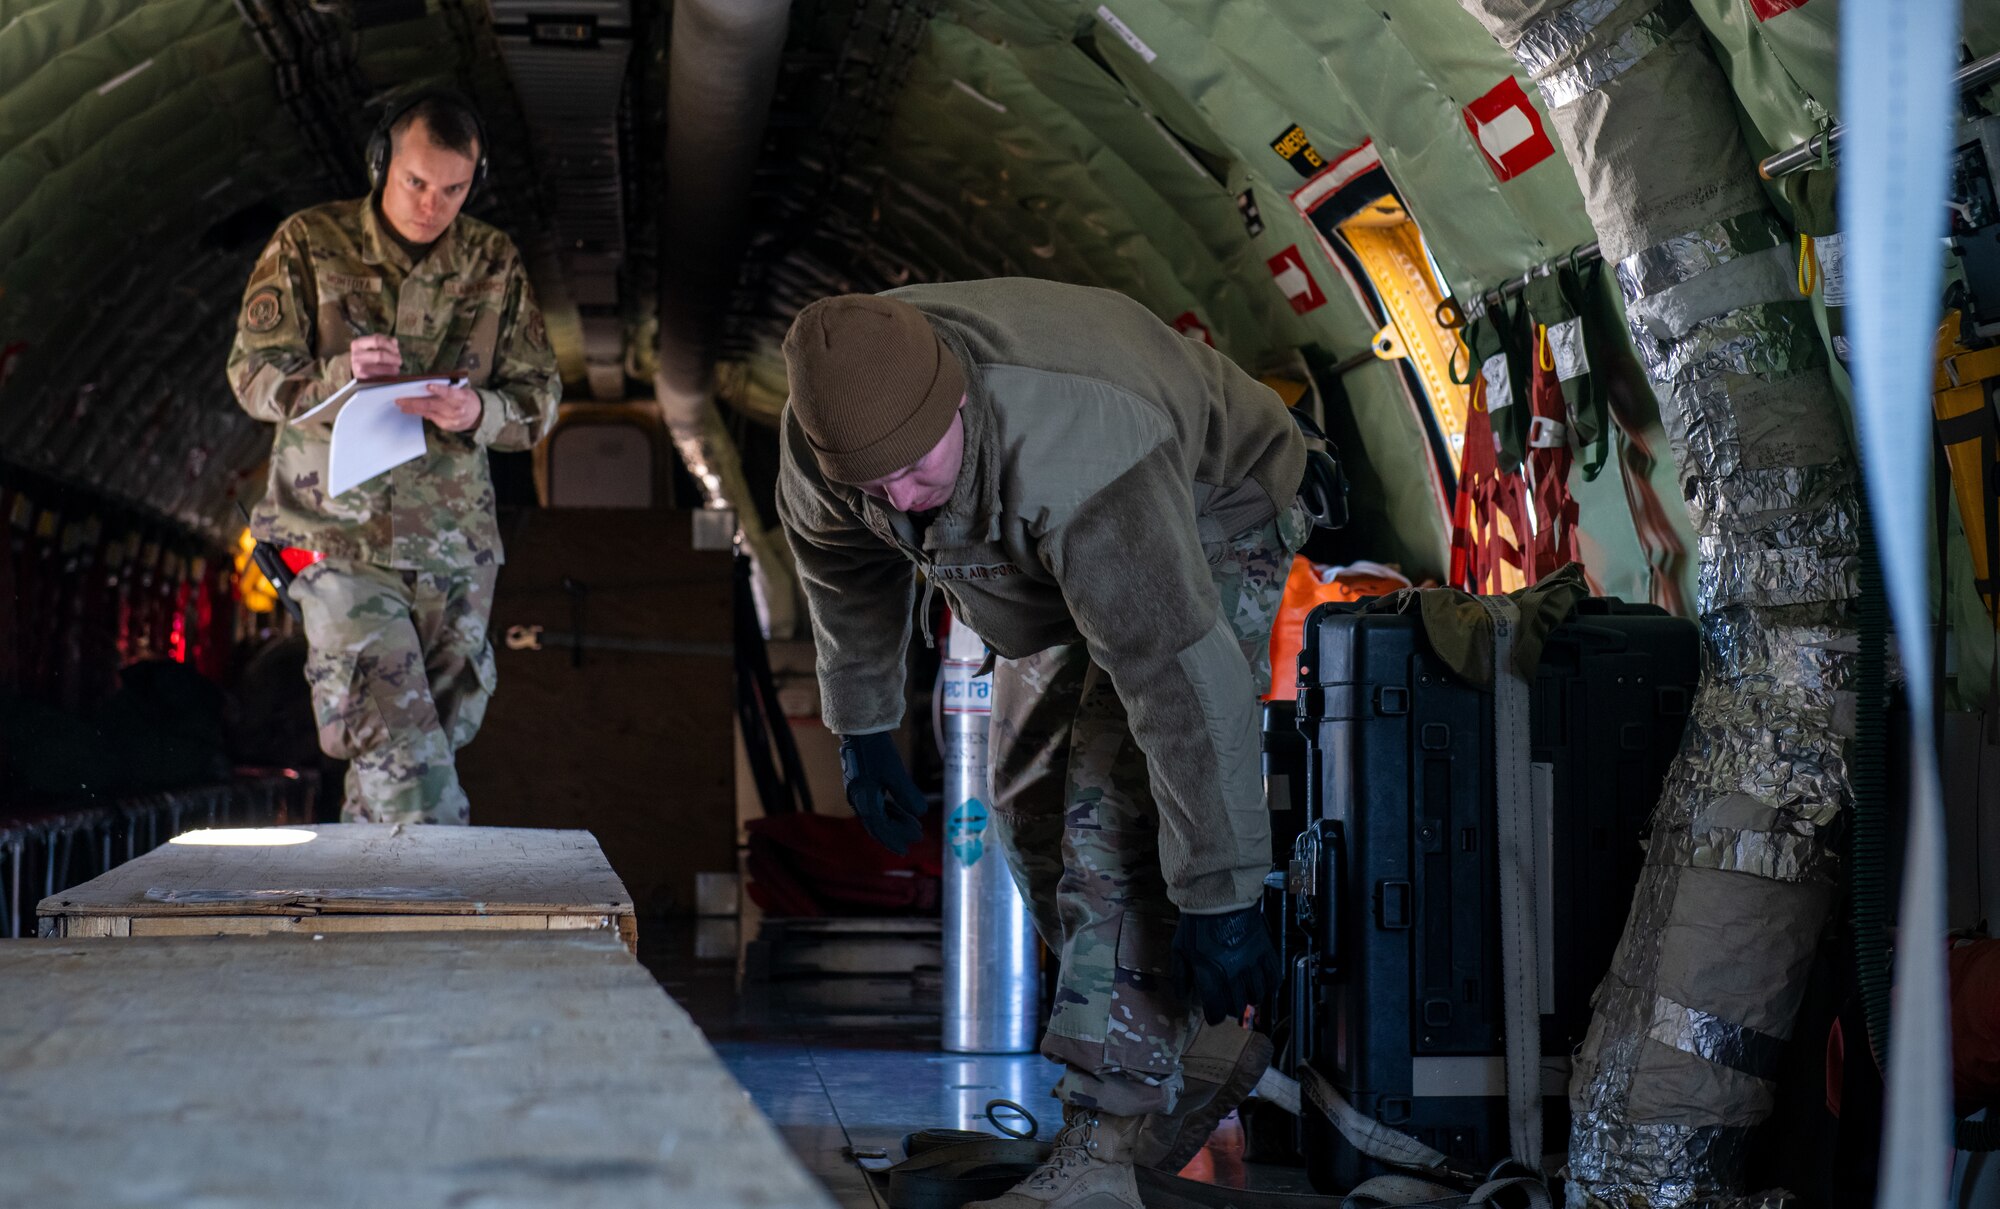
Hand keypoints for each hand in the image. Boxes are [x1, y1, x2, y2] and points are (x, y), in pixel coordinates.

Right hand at [350, 334, 401, 378]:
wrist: (354, 370)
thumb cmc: (367, 356)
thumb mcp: (372, 346)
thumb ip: (385, 342)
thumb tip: (394, 342)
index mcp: (358, 343)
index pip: (377, 340)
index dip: (390, 345)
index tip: (397, 350)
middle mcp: (356, 354)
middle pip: (380, 355)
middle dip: (393, 358)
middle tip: (399, 361)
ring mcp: (358, 367)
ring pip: (380, 367)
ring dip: (392, 368)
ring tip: (396, 368)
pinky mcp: (362, 378)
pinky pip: (379, 376)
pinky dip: (388, 375)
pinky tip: (392, 374)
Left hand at [396, 382, 482, 432]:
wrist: (478, 415)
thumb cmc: (466, 399)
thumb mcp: (461, 391)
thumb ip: (446, 390)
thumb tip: (426, 388)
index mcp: (461, 397)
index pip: (449, 392)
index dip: (439, 389)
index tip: (428, 386)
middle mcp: (456, 409)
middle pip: (432, 404)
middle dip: (414, 402)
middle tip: (400, 399)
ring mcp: (450, 419)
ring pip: (428, 412)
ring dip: (412, 408)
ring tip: (401, 405)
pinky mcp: (446, 426)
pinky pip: (430, 418)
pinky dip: (419, 413)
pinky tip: (409, 410)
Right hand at [838, 731, 927, 853]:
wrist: (860, 729)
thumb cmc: (876, 750)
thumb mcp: (895, 772)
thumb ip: (907, 794)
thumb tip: (921, 813)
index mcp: (863, 800)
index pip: (879, 828)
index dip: (893, 839)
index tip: (906, 849)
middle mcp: (858, 799)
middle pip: (877, 824)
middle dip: (896, 833)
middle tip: (916, 838)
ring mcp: (859, 791)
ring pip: (878, 814)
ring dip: (895, 821)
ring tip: (914, 825)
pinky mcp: (863, 783)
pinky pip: (876, 804)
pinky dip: (890, 810)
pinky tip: (902, 810)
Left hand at [1172, 905, 1280, 1024]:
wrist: (1219, 898)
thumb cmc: (1197, 924)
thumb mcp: (1180, 949)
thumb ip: (1181, 975)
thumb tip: (1182, 996)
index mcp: (1210, 974)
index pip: (1216, 1009)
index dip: (1215, 1017)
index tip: (1214, 1016)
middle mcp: (1233, 973)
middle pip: (1238, 1005)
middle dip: (1232, 1009)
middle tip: (1228, 1006)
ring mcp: (1251, 963)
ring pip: (1257, 994)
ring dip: (1250, 999)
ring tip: (1245, 995)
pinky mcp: (1264, 951)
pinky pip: (1274, 976)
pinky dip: (1271, 986)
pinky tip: (1264, 986)